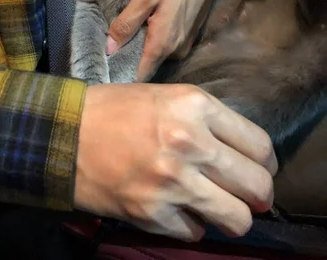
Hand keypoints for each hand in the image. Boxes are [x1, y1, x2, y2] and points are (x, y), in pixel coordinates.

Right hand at [75, 83, 276, 241]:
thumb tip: (243, 155)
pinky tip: (177, 209)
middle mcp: (189, 143)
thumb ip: (208, 121)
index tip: (259, 168)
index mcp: (195, 106)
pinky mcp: (152, 213)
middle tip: (246, 194)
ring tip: (218, 208)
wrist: (65, 132)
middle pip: (258, 185)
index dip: (266, 163)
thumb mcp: (167, 96)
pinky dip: (191, 225)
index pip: (260, 145)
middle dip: (258, 195)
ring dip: (232, 216)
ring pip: (237, 218)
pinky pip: (196, 233)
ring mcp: (172, 182)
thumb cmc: (115, 109)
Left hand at [107, 0, 221, 80]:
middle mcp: (176, 52)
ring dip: (146, 49)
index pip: (141, 75)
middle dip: (134, 60)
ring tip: (132, 36)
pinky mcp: (190, 39)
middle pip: (150, 66)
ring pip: (159, 57)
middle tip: (116, 49)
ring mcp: (185, 47)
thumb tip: (109, 49)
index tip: (111, 71)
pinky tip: (150, 28)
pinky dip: (158, 43)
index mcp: (163, 45)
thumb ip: (126, 24)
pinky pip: (169, 49)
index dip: (126, 75)